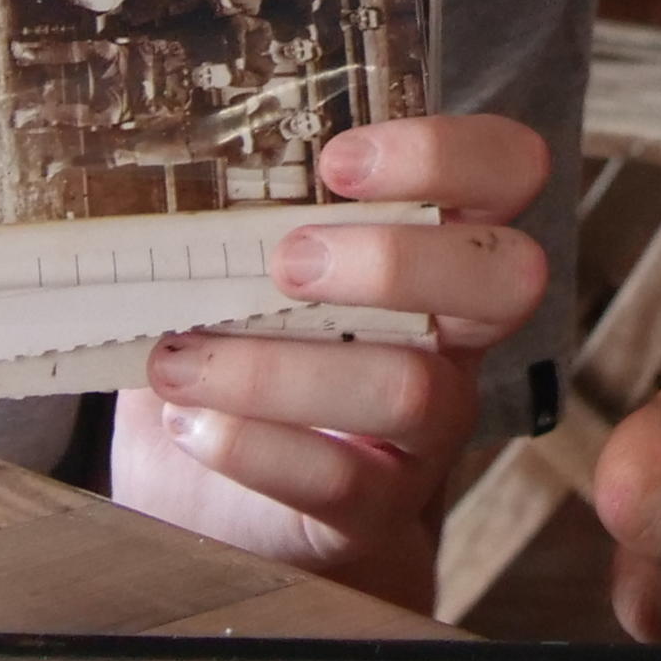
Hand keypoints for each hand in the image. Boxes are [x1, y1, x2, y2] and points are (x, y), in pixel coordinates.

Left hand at [113, 115, 545, 605]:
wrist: (216, 504)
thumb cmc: (234, 348)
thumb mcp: (238, 265)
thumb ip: (230, 211)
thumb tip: (152, 156)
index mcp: (436, 243)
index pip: (507, 172)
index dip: (448, 153)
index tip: (336, 160)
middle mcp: (454, 333)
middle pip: (508, 278)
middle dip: (396, 260)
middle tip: (287, 262)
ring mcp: (426, 428)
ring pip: (412, 389)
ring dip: (283, 369)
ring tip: (184, 359)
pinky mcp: (375, 507)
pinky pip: (339, 480)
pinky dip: (252, 447)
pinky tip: (189, 423)